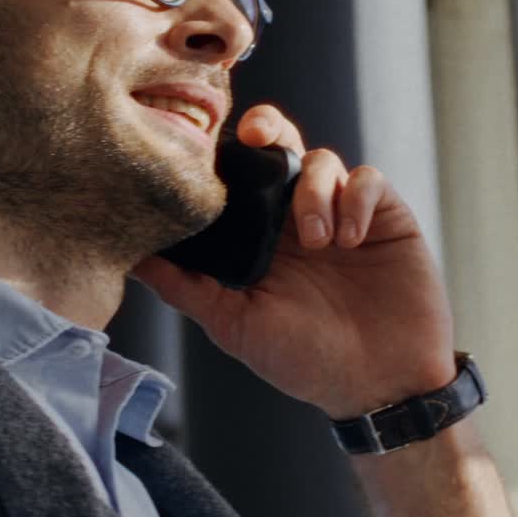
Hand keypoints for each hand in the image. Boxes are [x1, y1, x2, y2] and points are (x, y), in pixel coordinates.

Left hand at [132, 104, 455, 418]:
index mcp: (260, 234)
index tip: (207, 148)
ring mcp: (343, 213)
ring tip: (316, 240)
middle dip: (269, 128)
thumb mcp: (235, 325)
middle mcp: (298, 215)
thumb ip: (185, 288)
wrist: (379, 387)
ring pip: (322, 159)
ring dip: (313, 190)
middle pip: (281, 144)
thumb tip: (131, 259)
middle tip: (259, 138)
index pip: (239, 174)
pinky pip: (368, 180)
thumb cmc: (306, 361)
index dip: (225, 152)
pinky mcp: (386, 217)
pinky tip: (349, 238)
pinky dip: (355, 199)